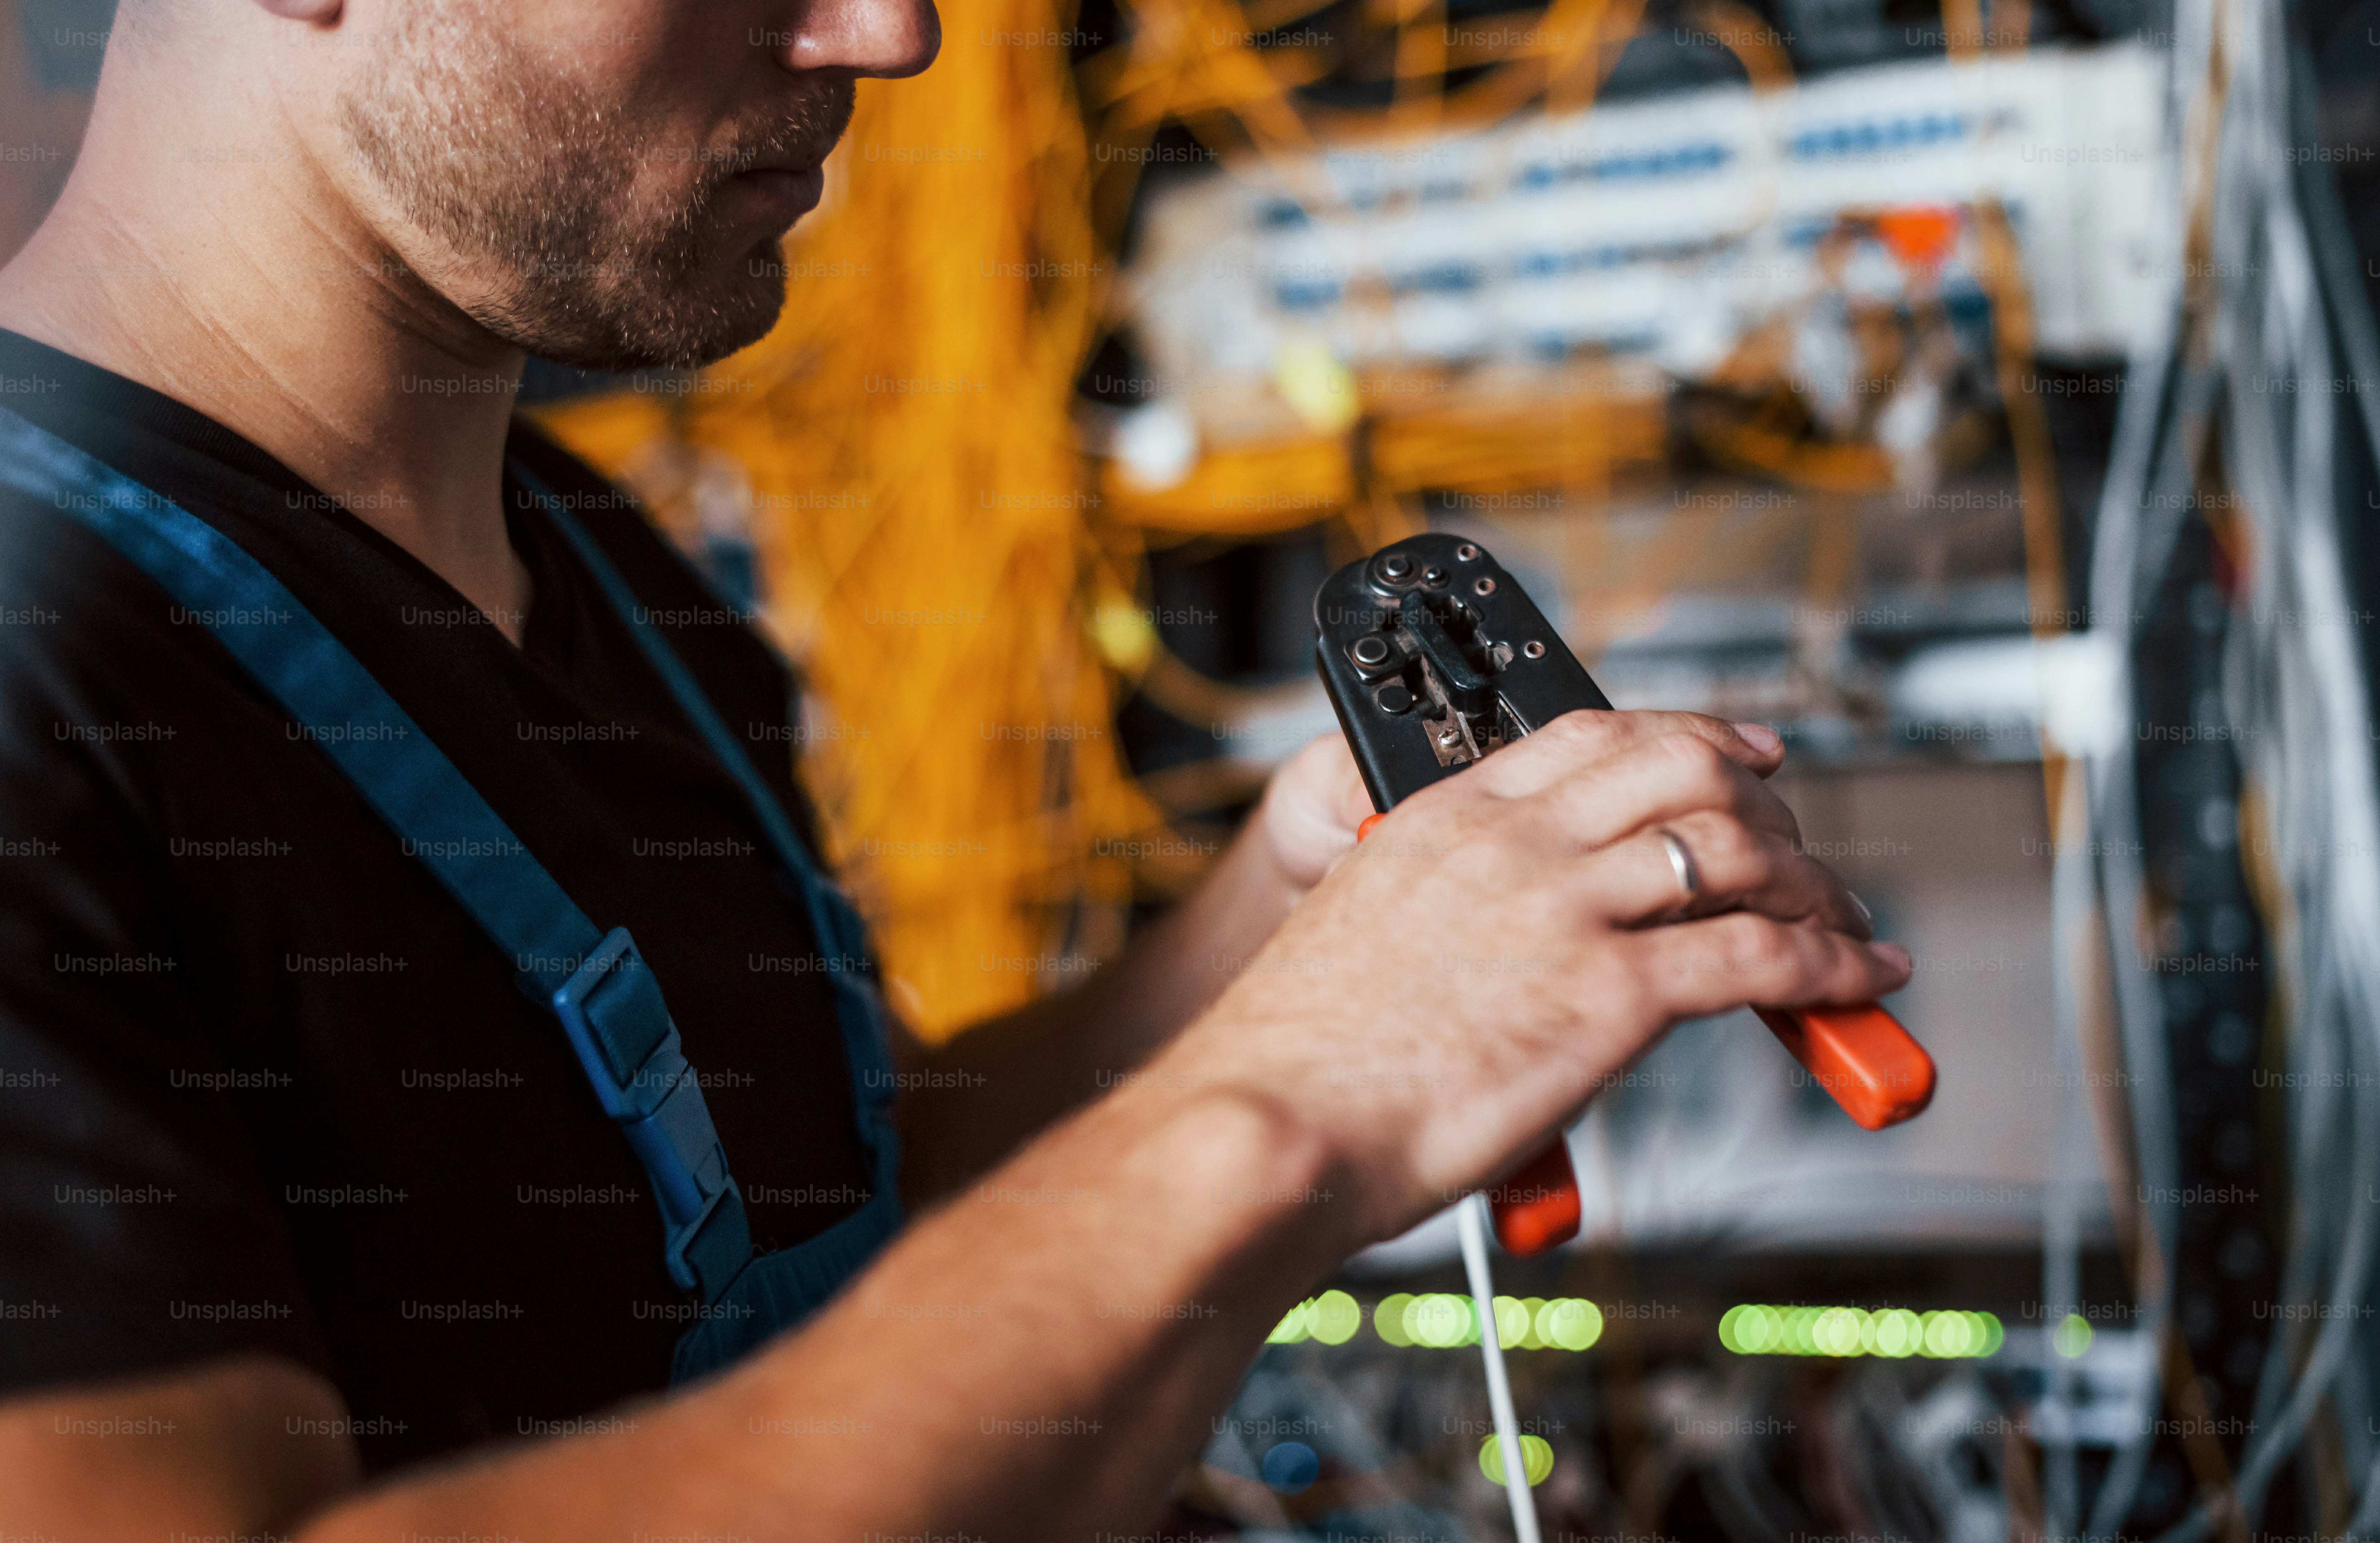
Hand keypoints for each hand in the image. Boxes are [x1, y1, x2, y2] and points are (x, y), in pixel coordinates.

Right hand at [1159, 710, 1910, 1243]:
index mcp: (1442, 819)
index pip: (1588, 736)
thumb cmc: (1294, 1063)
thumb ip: (1442, 916)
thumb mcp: (1365, 937)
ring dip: (1814, 885)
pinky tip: (1858, 980)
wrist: (1264, 1124)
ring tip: (1845, 922)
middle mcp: (1512, 845)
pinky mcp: (1611, 994)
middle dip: (1766, 797)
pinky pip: (1760, 956)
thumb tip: (1501, 953)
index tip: (1734, 751)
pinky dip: (1831, 964)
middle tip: (1802, 840)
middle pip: (1682, 767)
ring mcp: (1565, 911)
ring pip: (1738, 850)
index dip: (1684, 733)